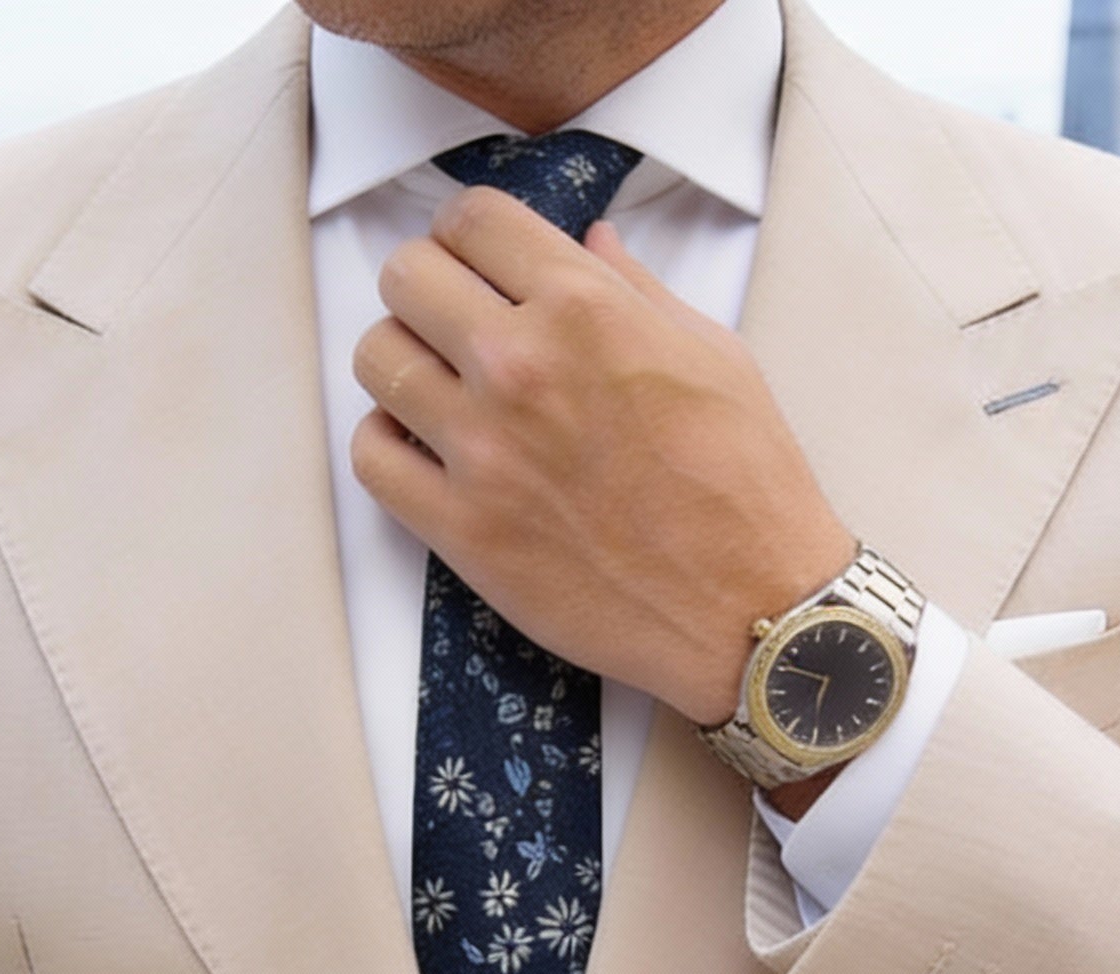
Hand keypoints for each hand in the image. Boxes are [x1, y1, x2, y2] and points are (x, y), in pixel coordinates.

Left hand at [351, 185, 854, 726]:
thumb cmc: (745, 485)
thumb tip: (591, 244)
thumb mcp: (713, 355)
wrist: (748, 608)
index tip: (474, 261)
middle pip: (407, 278)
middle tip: (451, 325)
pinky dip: (386, 445)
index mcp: (586, 308)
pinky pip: (371, 459)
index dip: (467, 235)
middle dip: (426, 290)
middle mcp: (522, 366)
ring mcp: (484, 450)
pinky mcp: (463, 530)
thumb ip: (636, 291)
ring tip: (437, 391)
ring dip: (401, 364)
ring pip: (376, 361)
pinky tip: (424, 452)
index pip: (472, 219)